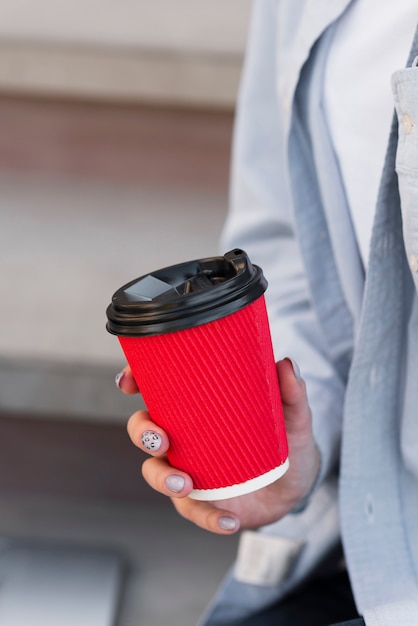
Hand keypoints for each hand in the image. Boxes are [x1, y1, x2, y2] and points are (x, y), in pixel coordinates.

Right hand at [117, 358, 319, 534]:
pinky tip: (230, 522)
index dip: (134, 381)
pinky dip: (208, 518)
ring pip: (156, 472)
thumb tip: (285, 364)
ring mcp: (189, 469)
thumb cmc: (284, 438)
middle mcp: (184, 436)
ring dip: (162, 479)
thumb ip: (291, 392)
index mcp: (196, 408)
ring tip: (185, 485)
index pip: (156, 388)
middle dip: (143, 433)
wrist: (297, 483)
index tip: (128, 383)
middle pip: (145, 430)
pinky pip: (195, 511)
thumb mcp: (292, 415)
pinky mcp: (202, 501)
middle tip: (161, 440)